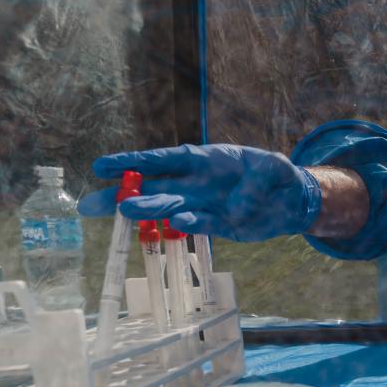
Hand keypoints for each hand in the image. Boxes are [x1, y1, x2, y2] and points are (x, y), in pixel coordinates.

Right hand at [77, 144, 320, 241]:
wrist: (291, 202)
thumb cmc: (276, 176)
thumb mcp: (275, 166)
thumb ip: (259, 177)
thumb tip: (237, 203)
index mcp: (203, 161)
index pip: (162, 160)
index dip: (132, 163)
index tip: (102, 167)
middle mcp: (197, 184)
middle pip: (156, 188)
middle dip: (126, 194)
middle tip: (95, 204)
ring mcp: (205, 205)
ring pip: (170, 208)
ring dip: (149, 210)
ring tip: (124, 213)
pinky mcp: (218, 225)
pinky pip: (201, 225)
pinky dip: (190, 224)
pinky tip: (175, 222)